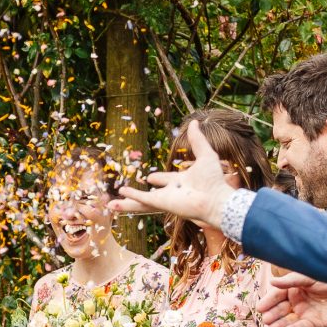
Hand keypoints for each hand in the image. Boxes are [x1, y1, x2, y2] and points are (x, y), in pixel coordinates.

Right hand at [113, 121, 233, 226]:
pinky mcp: (161, 202)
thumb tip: (195, 122)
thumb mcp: (205, 154)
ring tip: (111, 204)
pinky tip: (119, 193)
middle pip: (149, 194)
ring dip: (127, 202)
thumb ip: (197, 140)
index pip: (166, 179)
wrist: (215, 198)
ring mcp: (164, 198)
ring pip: (141, 202)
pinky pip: (142, 199)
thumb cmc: (213, 180)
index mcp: (181, 181)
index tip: (150, 177)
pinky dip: (131, 196)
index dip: (159, 178)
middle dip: (137, 194)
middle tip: (124, 191)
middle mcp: (171, 192)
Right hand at [261, 272, 326, 326]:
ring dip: (280, 324)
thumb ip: (291, 280)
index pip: (277, 296)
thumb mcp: (309, 277)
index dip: (269, 301)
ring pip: (290, 321)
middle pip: (281, 310)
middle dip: (272, 315)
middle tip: (266, 319)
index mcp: (295, 289)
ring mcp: (307, 313)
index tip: (260, 307)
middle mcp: (299, 302)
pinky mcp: (317, 323)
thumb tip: (272, 282)